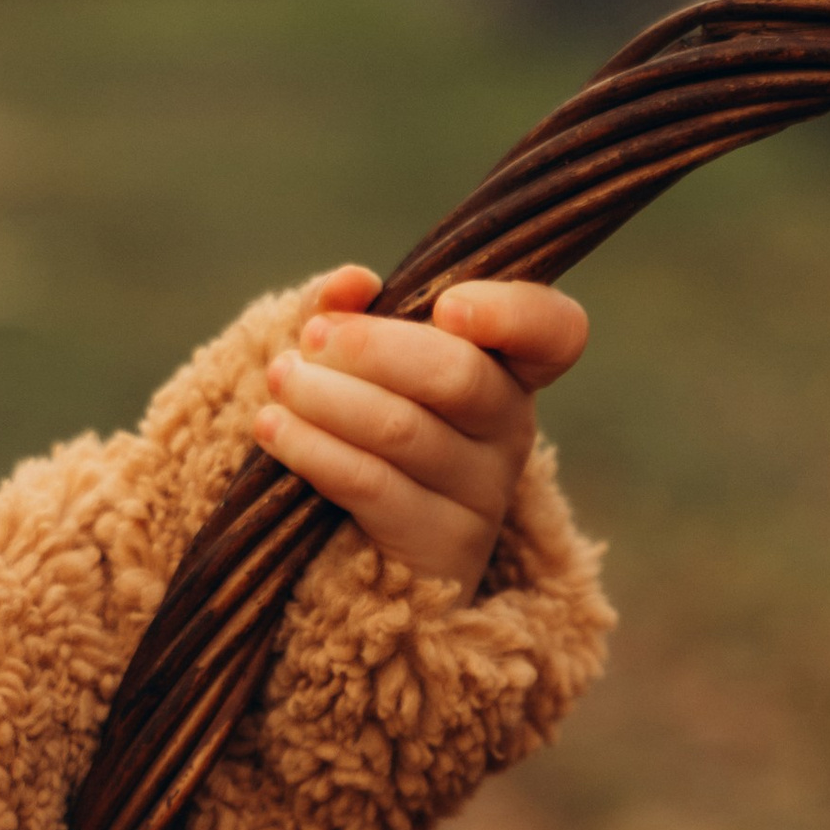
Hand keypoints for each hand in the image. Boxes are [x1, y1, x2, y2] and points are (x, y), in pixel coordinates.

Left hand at [256, 264, 590, 585]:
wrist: (366, 541)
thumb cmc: (370, 425)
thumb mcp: (365, 361)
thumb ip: (355, 312)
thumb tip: (352, 283)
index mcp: (509, 368)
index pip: (554, 332)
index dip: (511, 313)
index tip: (447, 308)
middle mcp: (511, 428)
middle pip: (460, 376)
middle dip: (374, 349)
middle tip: (313, 340)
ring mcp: (483, 493)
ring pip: (403, 430)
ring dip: (327, 397)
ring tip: (280, 379)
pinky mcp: (442, 546)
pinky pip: (372, 486)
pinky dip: (313, 448)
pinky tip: (275, 428)